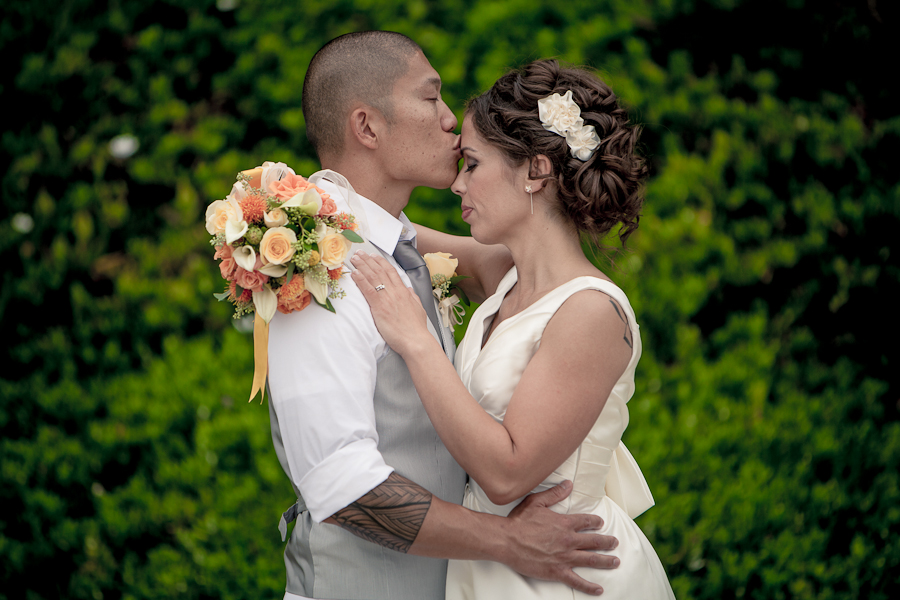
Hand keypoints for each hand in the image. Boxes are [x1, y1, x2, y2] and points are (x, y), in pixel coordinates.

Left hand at [350, 251, 433, 354]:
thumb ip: (412, 298)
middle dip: (368, 260)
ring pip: (373, 277)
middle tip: (359, 253)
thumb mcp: (418, 309)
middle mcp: (395, 291)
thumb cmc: (416, 329)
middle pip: (379, 271)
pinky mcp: (379, 307)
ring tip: (354, 258)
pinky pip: (368, 290)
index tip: (373, 256)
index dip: (381, 262)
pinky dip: (360, 280)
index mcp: (403, 292)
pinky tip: (354, 273)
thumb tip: (409, 290)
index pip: (391, 271)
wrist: (415, 340)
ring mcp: (387, 298)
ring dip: (362, 266)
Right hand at [502, 481, 618, 595]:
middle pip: (594, 541)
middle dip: (607, 542)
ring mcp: (564, 557)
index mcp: (564, 523)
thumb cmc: (519, 522)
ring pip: (591, 559)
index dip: (596, 522)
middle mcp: (568, 540)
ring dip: (606, 561)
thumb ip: (554, 494)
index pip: (587, 522)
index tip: (601, 523)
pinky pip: (577, 581)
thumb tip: (568, 484)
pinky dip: (589, 586)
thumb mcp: (536, 502)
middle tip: (614, 542)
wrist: (507, 541)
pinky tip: (599, 589)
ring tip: (615, 561)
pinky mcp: (557, 571)